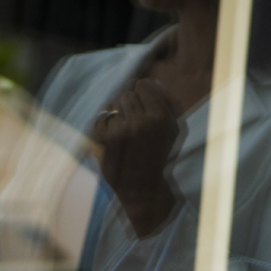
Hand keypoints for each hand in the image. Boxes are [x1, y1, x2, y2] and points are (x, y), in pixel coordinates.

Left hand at [90, 78, 182, 236]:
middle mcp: (139, 121)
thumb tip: (153, 82)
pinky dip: (103, 126)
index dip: (142, 93)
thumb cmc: (159, 157)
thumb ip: (166, 104)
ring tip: (123, 132)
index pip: (143, 85)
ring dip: (116, 115)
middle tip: (133, 121)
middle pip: (126, 95)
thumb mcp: (172, 130)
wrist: (142, 188)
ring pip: (112, 106)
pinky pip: (99, 118)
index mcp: (160, 117)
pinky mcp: (101, 139)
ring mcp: (118, 130)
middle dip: (129, 106)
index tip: (142, 104)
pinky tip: (112, 139)